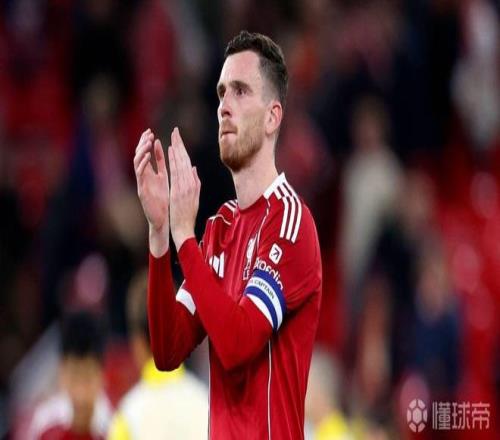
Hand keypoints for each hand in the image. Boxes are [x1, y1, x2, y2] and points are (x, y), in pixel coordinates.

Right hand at [134, 129, 169, 255]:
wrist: (164, 222)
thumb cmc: (169, 206)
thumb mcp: (175, 186)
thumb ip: (179, 174)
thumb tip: (187, 163)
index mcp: (157, 176)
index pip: (156, 156)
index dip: (157, 145)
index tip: (157, 134)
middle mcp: (148, 177)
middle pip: (144, 156)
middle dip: (145, 143)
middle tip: (148, 132)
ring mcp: (143, 182)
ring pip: (139, 161)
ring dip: (143, 149)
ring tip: (148, 139)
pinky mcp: (141, 189)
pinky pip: (140, 173)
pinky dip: (143, 162)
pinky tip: (147, 154)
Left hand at [168, 127, 200, 250]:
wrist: (184, 228)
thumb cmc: (188, 214)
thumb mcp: (195, 197)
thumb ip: (195, 182)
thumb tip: (193, 168)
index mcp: (193, 184)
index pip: (187, 163)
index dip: (183, 150)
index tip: (178, 139)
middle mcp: (190, 183)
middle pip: (184, 160)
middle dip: (180, 145)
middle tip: (175, 131)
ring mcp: (184, 186)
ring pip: (180, 163)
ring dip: (177, 148)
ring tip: (173, 136)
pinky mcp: (178, 190)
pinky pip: (176, 172)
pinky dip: (174, 160)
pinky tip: (170, 151)